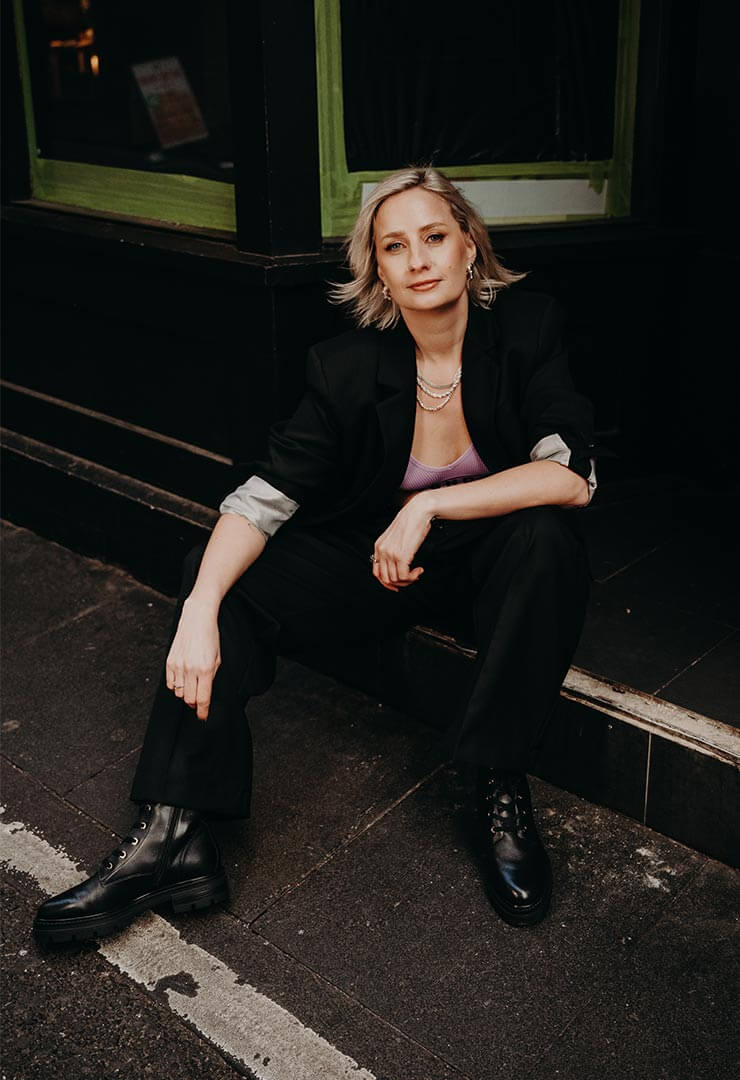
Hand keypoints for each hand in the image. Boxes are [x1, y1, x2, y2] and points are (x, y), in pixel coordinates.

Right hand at [165, 595, 220, 720]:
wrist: (197, 618)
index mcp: (205, 670)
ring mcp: (178, 665)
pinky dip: (175, 687)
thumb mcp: (217, 659)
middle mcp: (190, 669)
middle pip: (189, 699)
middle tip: (198, 704)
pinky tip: (182, 682)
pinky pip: (170, 684)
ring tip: (191, 688)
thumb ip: (211, 678)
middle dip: (194, 705)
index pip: (203, 699)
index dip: (203, 711)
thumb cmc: (210, 637)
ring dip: (185, 695)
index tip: (203, 716)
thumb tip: (205, 695)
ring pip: (178, 693)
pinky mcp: (169, 661)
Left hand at [371, 493, 434, 591]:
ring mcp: (391, 554)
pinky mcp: (401, 556)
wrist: (418, 512)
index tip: (398, 585)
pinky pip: (404, 576)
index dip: (387, 582)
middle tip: (411, 578)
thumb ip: (392, 550)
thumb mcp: (395, 537)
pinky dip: (413, 577)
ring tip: (416, 572)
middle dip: (400, 583)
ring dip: (408, 580)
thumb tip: (398, 567)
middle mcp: (382, 551)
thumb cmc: (411, 522)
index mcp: (378, 546)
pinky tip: (419, 570)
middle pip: (386, 579)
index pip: (377, 573)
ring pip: (395, 579)